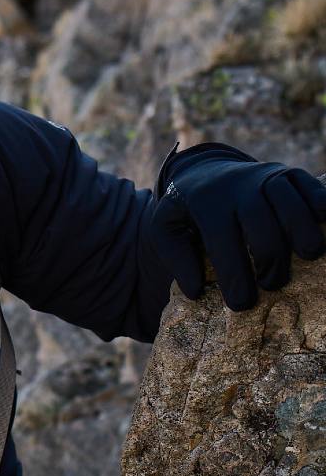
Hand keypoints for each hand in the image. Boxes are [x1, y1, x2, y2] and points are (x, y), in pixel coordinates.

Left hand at [148, 146, 325, 309]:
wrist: (204, 170)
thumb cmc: (187, 210)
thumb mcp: (165, 229)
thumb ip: (175, 257)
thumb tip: (196, 290)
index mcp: (207, 205)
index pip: (223, 242)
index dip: (235, 276)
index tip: (242, 304)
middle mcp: (239, 188)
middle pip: (261, 224)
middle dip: (271, 259)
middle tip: (272, 285)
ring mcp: (266, 176)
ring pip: (290, 201)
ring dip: (303, 231)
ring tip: (307, 257)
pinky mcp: (287, 172)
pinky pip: (308, 183)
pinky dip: (320, 202)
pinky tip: (323, 223)